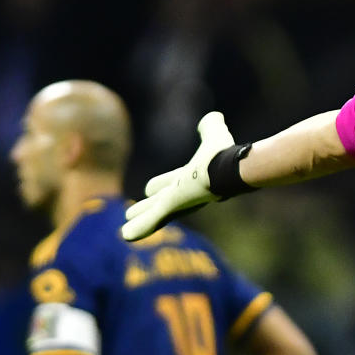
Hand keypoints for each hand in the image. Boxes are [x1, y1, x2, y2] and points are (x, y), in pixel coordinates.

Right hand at [122, 112, 234, 240]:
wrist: (228, 168)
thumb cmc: (223, 154)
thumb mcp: (214, 134)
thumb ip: (211, 127)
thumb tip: (214, 117)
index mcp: (190, 178)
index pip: (170, 183)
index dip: (160, 185)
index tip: (149, 190)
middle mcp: (183, 193)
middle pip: (160, 202)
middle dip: (147, 208)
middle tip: (131, 214)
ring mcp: (176, 202)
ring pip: (154, 213)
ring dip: (141, 219)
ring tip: (126, 230)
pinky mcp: (171, 207)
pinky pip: (152, 219)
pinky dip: (140, 227)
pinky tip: (126, 236)